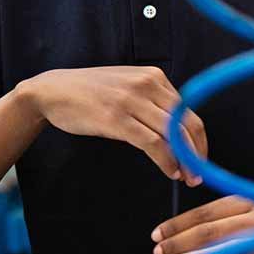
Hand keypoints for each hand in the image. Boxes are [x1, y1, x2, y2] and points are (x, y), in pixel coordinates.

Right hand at [19, 66, 206, 184]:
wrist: (53, 90)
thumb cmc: (90, 92)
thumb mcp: (127, 86)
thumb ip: (152, 101)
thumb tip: (177, 130)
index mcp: (153, 76)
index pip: (188, 110)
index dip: (198, 138)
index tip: (200, 158)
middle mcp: (146, 84)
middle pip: (187, 122)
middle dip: (198, 152)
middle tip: (199, 174)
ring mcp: (131, 100)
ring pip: (173, 134)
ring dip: (186, 161)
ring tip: (187, 178)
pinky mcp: (116, 118)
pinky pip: (152, 143)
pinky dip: (166, 160)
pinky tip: (170, 171)